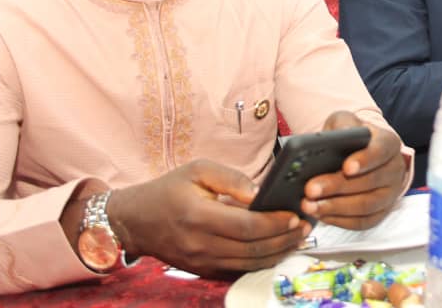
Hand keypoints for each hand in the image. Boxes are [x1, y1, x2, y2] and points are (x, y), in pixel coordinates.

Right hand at [106, 159, 307, 277]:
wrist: (136, 221)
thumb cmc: (169, 190)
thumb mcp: (197, 170)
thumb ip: (231, 179)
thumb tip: (260, 193)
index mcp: (199, 216)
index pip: (247, 226)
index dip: (275, 222)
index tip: (295, 214)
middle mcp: (201, 244)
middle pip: (253, 248)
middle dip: (284, 238)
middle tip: (306, 226)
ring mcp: (201, 262)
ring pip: (249, 264)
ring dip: (278, 253)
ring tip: (299, 238)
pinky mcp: (202, 271)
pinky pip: (238, 271)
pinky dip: (261, 262)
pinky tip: (278, 250)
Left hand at [301, 111, 407, 229]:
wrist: (358, 155)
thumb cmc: (350, 138)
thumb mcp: (345, 123)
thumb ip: (341, 126)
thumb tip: (332, 139)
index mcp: (388, 143)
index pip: (381, 151)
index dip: (365, 160)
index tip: (346, 167)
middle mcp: (395, 169)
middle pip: (369, 182)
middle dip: (338, 187)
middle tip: (310, 189)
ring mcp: (390, 194)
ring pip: (366, 205)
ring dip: (335, 207)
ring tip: (309, 205)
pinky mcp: (381, 212)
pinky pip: (363, 222)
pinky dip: (340, 221)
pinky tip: (321, 215)